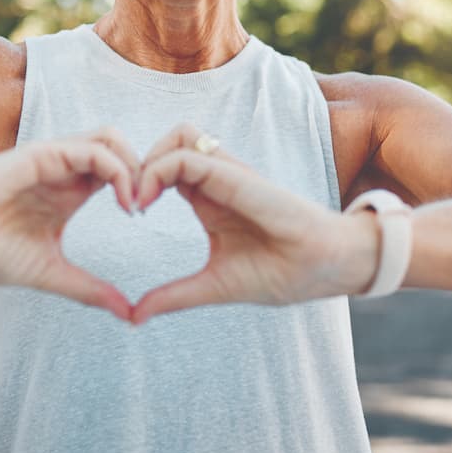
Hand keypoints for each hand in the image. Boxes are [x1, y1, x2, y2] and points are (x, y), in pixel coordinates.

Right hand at [0, 129, 139, 320]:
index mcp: (68, 193)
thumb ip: (89, 289)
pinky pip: (93, 149)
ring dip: (134, 165)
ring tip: (136, 203)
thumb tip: (129, 314)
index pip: (119, 174)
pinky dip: (117, 169)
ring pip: (111, 139)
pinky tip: (122, 201)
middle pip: (122, 149)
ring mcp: (54, 159)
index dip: (141, 189)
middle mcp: (65, 171)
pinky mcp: (43, 154)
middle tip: (149, 207)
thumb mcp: (49, 273)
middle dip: (146, 171)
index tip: (147, 222)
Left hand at [130, 123, 378, 323]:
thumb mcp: (213, 285)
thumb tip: (134, 316)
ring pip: (177, 135)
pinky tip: (147, 201)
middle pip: (168, 143)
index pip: (166, 168)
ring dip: (148, 159)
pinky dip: (159, 169)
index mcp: (208, 199)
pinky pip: (187, 155)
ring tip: (136, 199)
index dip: (139, 182)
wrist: (326, 268)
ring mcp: (227, 174)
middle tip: (126, 202)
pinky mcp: (235, 175)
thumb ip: (173, 296)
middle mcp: (216, 180)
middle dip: (138, 164)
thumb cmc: (280, 273)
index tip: (128, 213)